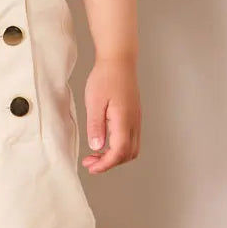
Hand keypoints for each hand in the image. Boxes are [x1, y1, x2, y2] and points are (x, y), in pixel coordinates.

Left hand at [81, 56, 140, 172]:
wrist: (119, 60)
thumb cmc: (105, 77)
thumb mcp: (94, 101)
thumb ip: (96, 126)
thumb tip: (97, 147)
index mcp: (124, 120)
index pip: (119, 152)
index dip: (105, 164)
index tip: (92, 167)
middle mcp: (134, 122)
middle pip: (128, 154)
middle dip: (110, 163)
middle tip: (90, 162)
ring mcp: (136, 119)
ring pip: (132, 148)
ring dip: (115, 156)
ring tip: (96, 154)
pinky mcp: (134, 115)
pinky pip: (131, 138)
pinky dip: (119, 146)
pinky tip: (104, 141)